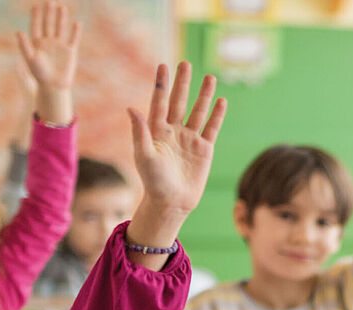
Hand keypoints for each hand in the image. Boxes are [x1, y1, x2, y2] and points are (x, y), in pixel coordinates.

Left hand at [15, 2, 79, 124]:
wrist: (53, 86)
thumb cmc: (39, 74)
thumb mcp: (30, 59)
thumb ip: (24, 45)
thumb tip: (19, 31)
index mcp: (37, 43)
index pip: (36, 26)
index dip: (36, 16)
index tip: (35, 6)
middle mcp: (48, 42)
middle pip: (49, 24)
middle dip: (49, 13)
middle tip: (49, 1)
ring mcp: (60, 45)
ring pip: (61, 28)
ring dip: (61, 18)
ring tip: (62, 7)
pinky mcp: (70, 51)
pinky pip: (73, 39)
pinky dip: (75, 31)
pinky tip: (77, 23)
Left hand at [129, 62, 225, 218]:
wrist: (172, 202)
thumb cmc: (153, 181)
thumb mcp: (143, 155)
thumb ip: (139, 132)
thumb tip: (131, 108)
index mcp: (156, 131)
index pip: (159, 102)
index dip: (161, 84)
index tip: (162, 66)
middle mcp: (173, 131)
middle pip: (179, 102)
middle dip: (183, 83)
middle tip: (185, 64)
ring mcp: (190, 139)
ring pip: (198, 112)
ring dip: (203, 95)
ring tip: (209, 77)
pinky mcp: (204, 149)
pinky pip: (211, 128)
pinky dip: (216, 115)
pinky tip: (221, 101)